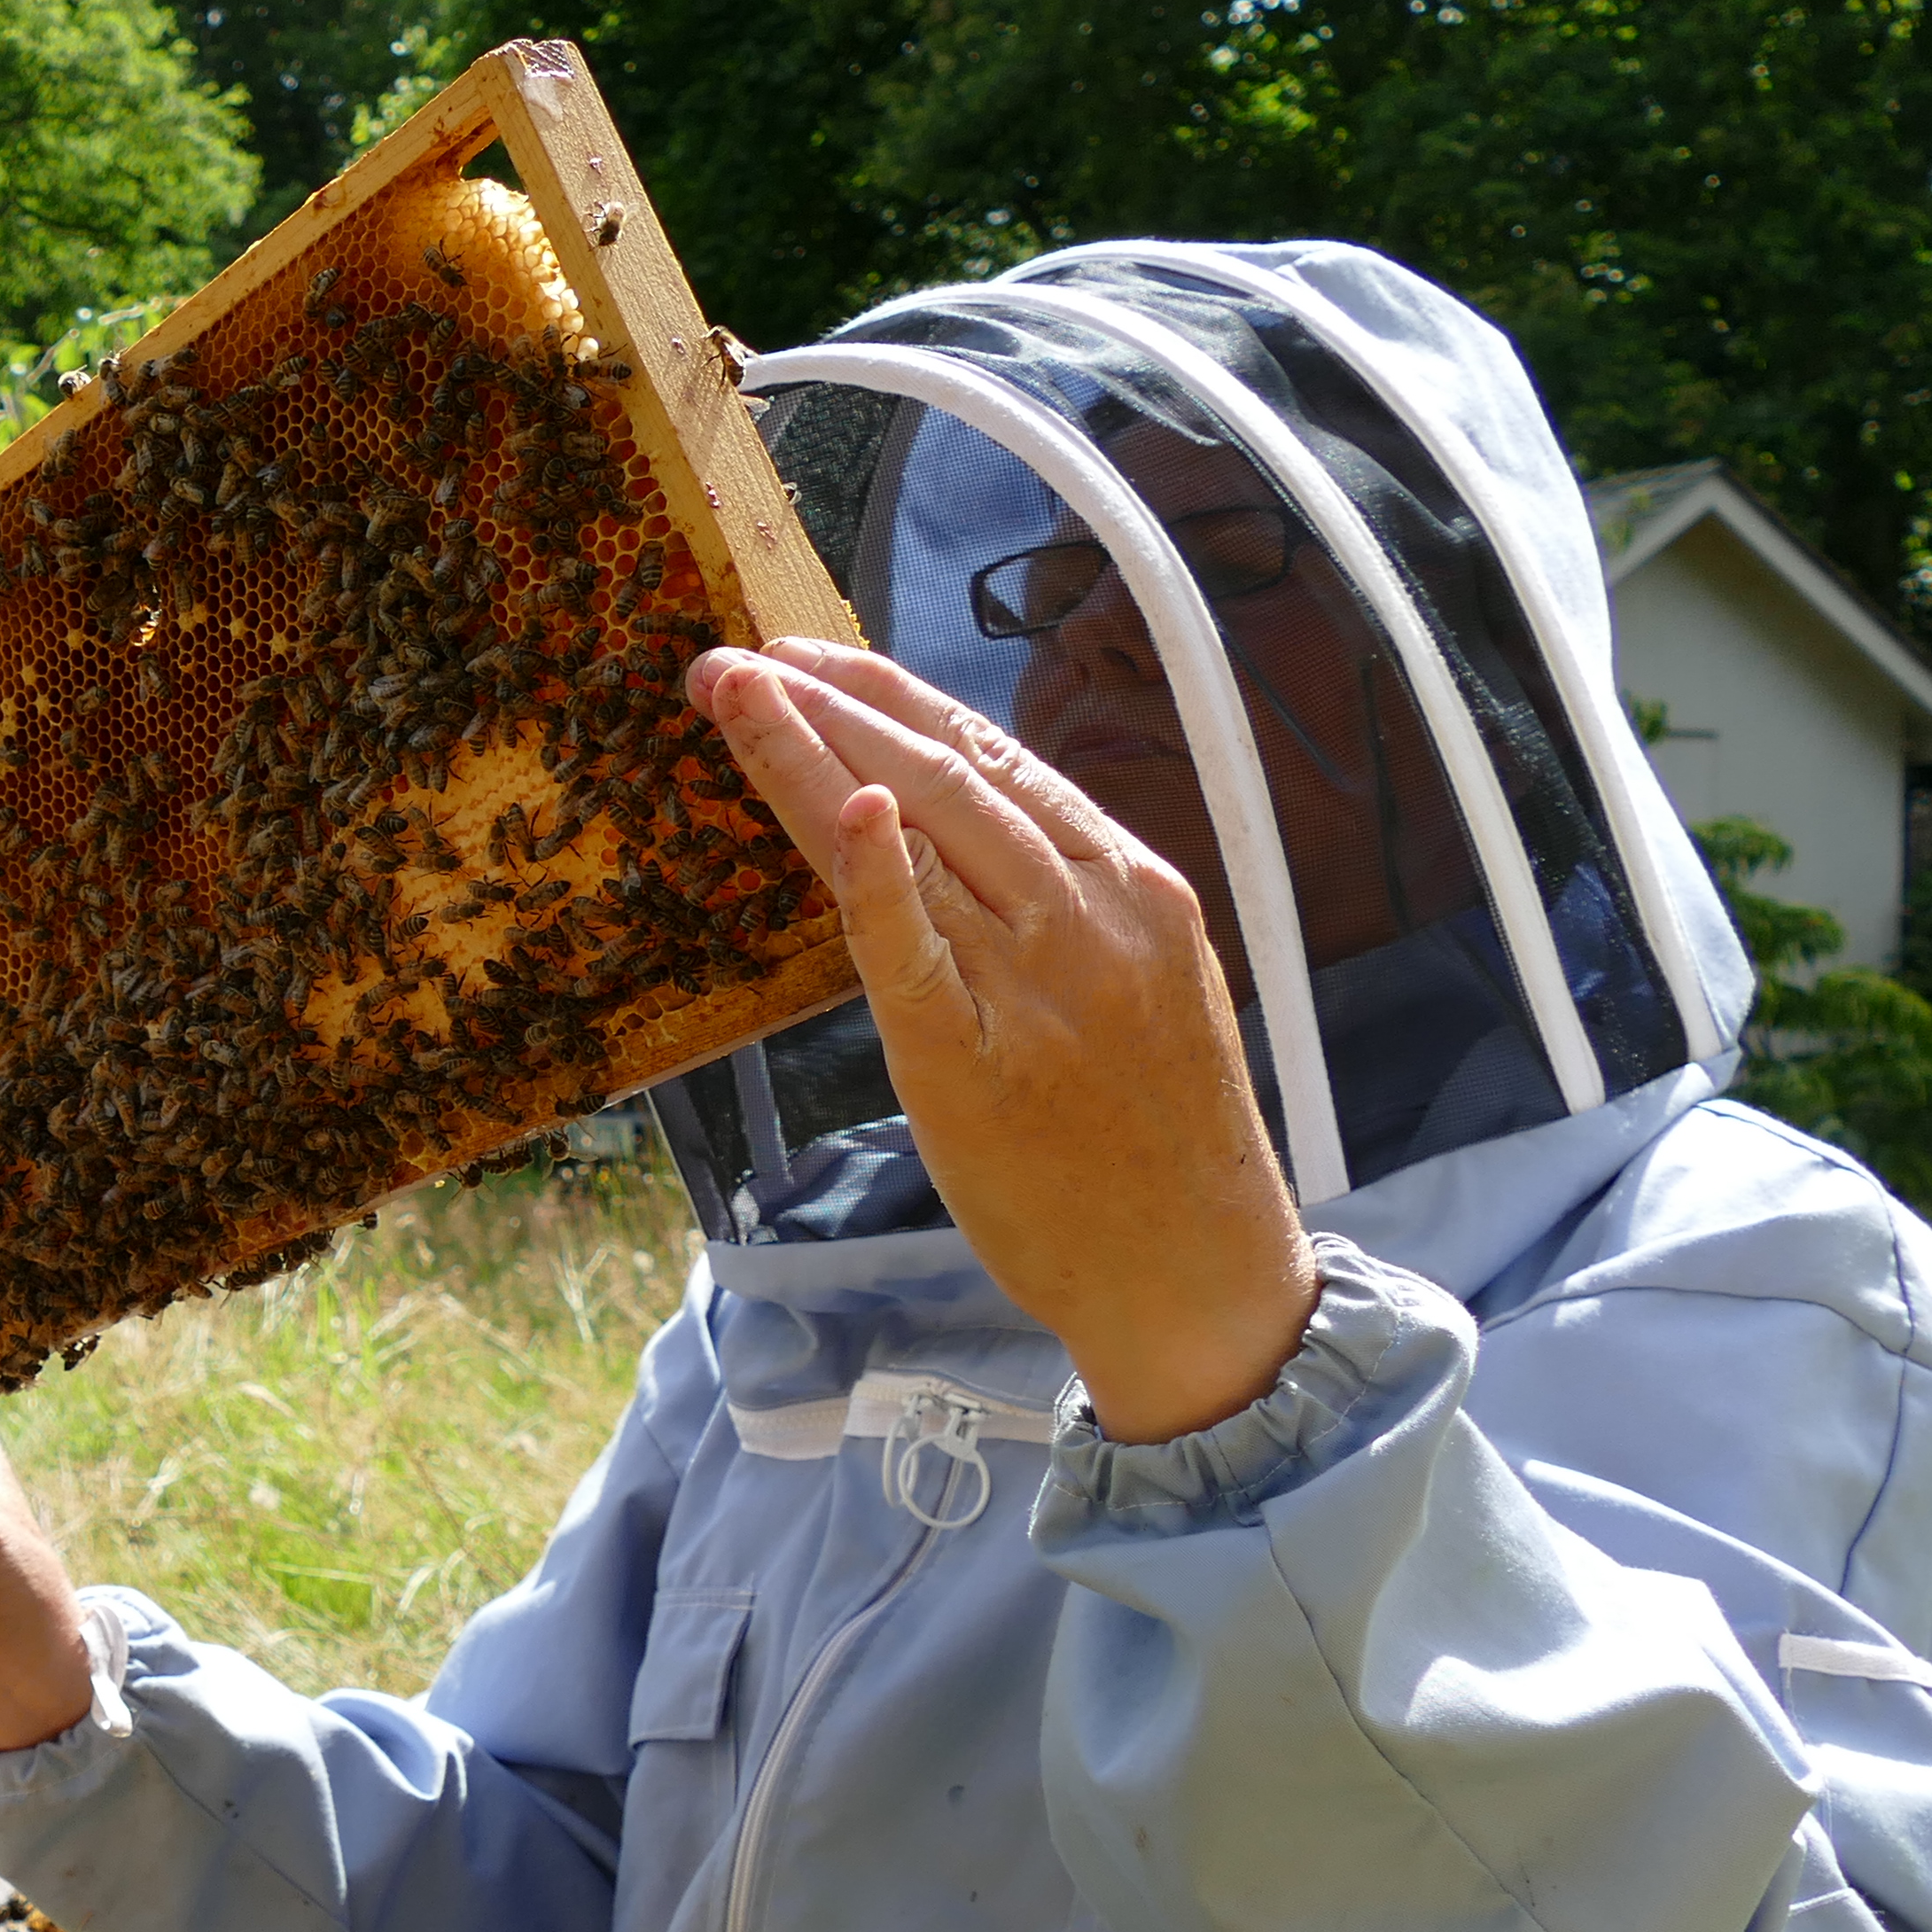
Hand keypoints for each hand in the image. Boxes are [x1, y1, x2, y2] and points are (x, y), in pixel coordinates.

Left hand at [689, 635, 1319, 1443]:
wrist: (1199, 1273)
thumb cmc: (1152, 1138)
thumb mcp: (1135, 985)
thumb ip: (1053, 907)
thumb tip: (943, 839)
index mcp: (1132, 884)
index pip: (994, 760)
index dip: (892, 699)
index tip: (808, 658)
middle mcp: (1092, 914)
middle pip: (946, 775)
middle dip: (833, 704)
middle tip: (734, 660)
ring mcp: (1041, 984)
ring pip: (921, 834)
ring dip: (816, 753)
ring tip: (731, 692)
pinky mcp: (980, 1063)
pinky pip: (918, 951)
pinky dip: (879, 873)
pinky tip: (843, 806)